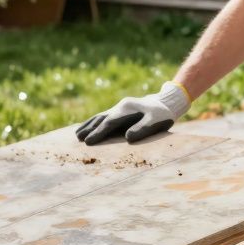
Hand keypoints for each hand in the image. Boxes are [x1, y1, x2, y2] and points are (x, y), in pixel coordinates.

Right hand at [75, 81, 191, 144]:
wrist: (166, 102)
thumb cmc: (162, 114)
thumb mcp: (156, 121)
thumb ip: (143, 128)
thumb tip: (127, 138)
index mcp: (127, 109)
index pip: (110, 123)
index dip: (99, 133)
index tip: (88, 142)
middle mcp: (120, 106)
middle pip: (101, 119)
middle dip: (89, 129)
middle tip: (78, 139)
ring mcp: (119, 107)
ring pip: (100, 117)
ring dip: (89, 125)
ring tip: (77, 134)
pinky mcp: (120, 110)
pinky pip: (104, 116)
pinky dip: (95, 122)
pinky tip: (89, 127)